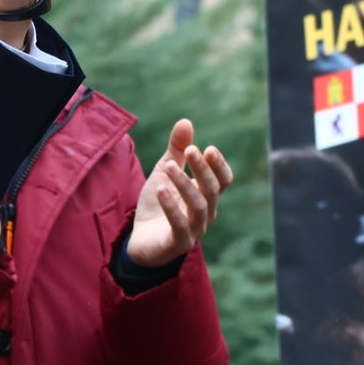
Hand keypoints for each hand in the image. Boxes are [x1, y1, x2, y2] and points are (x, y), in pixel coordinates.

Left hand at [127, 119, 233, 267]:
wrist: (139, 241)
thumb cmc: (157, 205)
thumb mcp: (164, 172)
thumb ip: (177, 150)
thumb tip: (186, 121)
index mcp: (206, 196)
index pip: (223, 180)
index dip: (219, 166)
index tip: (207, 148)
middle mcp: (206, 213)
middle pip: (212, 190)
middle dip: (203, 169)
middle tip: (192, 149)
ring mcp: (194, 230)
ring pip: (198, 205)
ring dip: (185, 183)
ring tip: (169, 166)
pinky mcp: (178, 243)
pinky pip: (180, 225)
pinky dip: (171, 207)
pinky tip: (161, 190)